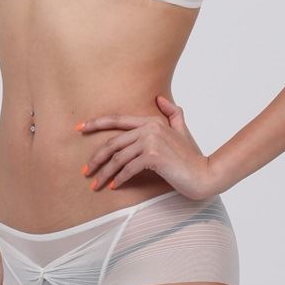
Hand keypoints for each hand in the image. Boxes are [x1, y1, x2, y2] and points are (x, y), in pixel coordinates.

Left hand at [77, 93, 214, 200]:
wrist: (205, 174)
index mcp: (152, 121)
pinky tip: (113, 186)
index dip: (96, 123)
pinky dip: (118, 179)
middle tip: (86, 172)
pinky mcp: (153, 156)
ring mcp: (151, 141)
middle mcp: (149, 128)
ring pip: (118, 158)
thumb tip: (160, 98)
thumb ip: (173, 114)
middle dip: (96, 158)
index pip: (118, 120)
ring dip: (104, 173)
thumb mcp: (182, 131)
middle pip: (113, 142)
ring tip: (95, 184)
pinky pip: (128, 169)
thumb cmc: (191, 157)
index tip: (79, 129)